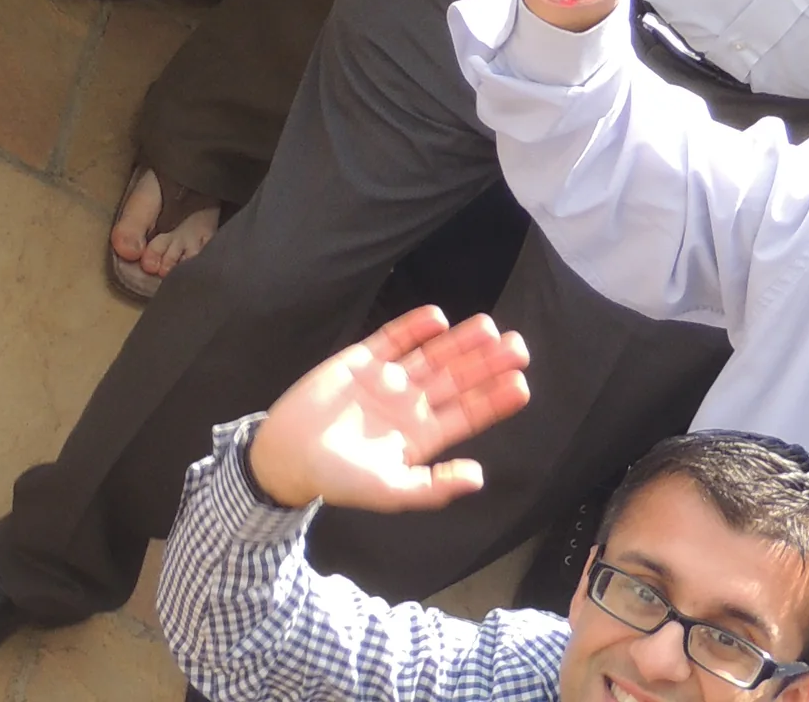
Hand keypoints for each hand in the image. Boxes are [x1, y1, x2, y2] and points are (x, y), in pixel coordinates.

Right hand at [247, 308, 532, 512]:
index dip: (493, 400)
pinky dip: (414, 326)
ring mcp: (387, 379)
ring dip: (460, 342)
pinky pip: (393, 337)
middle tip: (519, 346)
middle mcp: (410, 404)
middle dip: (486, 364)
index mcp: (420, 436)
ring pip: (432, 355)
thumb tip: (480, 477)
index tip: (522, 385)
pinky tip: (438, 317)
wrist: (286, 457)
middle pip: (456, 379)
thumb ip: (433, 486)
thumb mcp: (390, 491)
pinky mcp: (361, 358)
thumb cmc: (338, 479)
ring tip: (489, 327)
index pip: (466, 414)